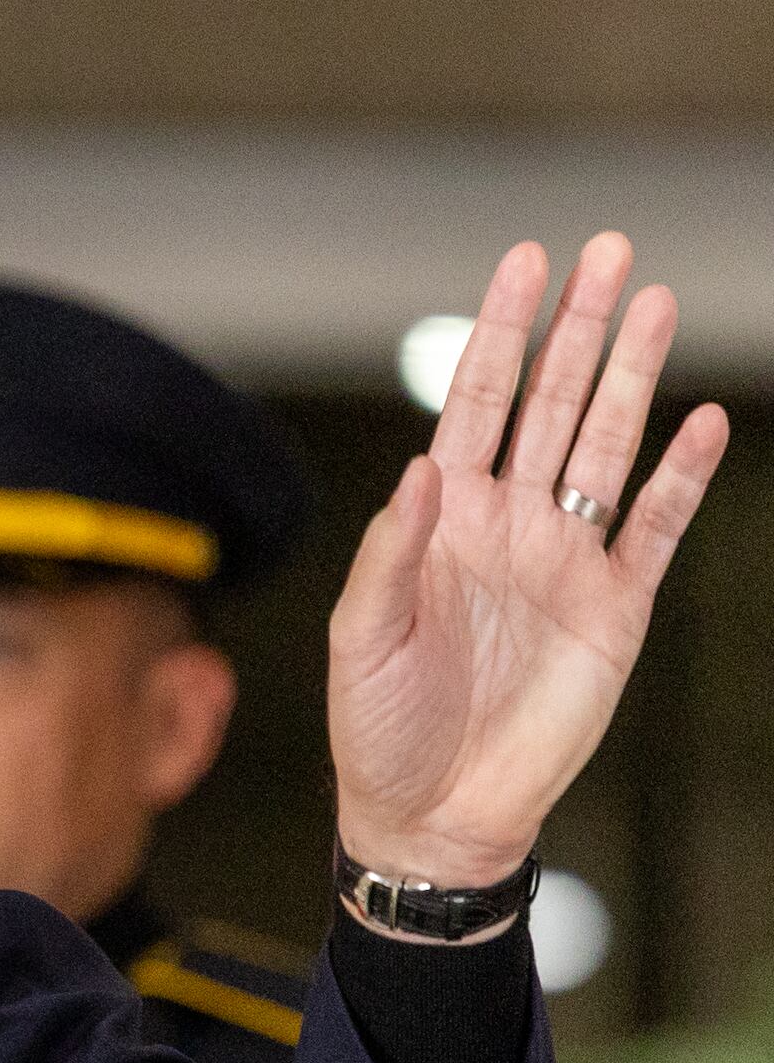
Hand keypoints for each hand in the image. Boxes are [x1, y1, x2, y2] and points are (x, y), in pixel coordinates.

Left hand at [329, 232, 729, 886]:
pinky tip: (702, 421)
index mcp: (439, 521)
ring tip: (653, 303)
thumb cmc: (378, 727)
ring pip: (606, 446)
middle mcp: (506, 524)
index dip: (500, 334)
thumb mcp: (361, 638)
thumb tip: (421, 466)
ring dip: (630, 378)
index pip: (476, 404)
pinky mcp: (613, 609)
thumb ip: (391, 552)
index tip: (524, 264)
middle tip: (609, 251)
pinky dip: (680, 477)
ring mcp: (564, 560)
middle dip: (577, 329)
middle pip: (551, 404)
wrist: (432, 811)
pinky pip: (653, 528)